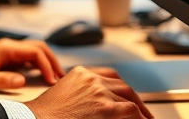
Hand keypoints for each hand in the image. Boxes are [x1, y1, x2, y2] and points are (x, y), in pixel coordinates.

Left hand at [0, 38, 63, 90]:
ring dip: (47, 62)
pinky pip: (27, 59)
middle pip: (38, 48)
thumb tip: (22, 80)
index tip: (52, 80)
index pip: (34, 51)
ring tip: (56, 77)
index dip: (46, 65)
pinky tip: (43, 75)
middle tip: (62, 77)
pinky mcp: (6, 59)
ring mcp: (7, 52)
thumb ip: (2, 79)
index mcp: (4, 48)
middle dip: (52, 61)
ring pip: (34, 52)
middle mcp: (8, 47)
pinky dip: (38, 65)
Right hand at [25, 66, 152, 118]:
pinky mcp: (106, 108)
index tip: (128, 97)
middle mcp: (92, 80)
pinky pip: (132, 112)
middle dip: (135, 100)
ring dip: (141, 112)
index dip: (121, 89)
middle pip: (123, 86)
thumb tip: (94, 105)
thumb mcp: (63, 93)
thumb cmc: (45, 114)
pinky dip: (140, 118)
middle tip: (143, 113)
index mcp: (81, 74)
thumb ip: (81, 93)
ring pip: (130, 99)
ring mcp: (100, 93)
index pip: (109, 76)